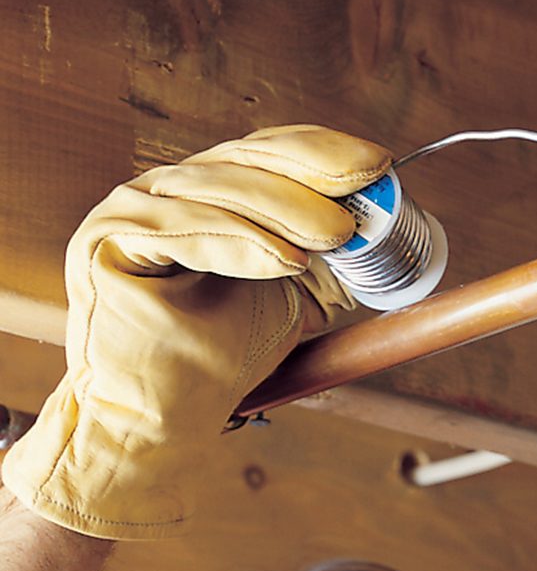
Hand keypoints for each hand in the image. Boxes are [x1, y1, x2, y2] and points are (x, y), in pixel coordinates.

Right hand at [1, 124, 389, 539]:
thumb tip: (394, 231)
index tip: (379, 165)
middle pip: (246, 160)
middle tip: (365, 183)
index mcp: (209, 193)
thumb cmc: (220, 357)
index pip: (269, 153)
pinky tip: (287, 260)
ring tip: (337, 234)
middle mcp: (167, 191)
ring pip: (219, 190)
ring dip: (288, 209)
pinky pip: (181, 229)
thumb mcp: (295, 295)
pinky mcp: (107, 240)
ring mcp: (131, 210)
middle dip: (313, 170)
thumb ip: (331, 259)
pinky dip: (241, 241)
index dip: (324, 153)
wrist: (163, 417)